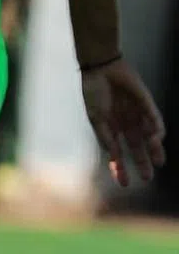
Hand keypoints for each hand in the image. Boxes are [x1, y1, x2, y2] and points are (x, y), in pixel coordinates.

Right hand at [82, 58, 166, 186]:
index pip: (118, 153)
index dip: (121, 169)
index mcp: (111, 128)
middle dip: (142, 162)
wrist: (101, 68)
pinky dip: (157, 131)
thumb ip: (106, 136)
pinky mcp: (147, 104)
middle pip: (137, 148)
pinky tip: (155, 139)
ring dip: (154, 150)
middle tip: (147, 177)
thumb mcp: (96, 118)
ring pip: (149, 137)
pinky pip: (155, 120)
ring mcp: (137, 115)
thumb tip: (114, 155)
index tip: (126, 184)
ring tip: (158, 162)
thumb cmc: (94, 92)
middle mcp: (126, 124)